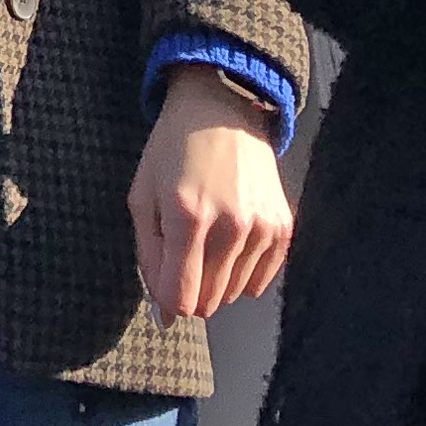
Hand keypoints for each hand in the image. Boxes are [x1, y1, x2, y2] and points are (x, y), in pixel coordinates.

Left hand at [129, 65, 290, 318]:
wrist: (220, 110)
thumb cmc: (172, 151)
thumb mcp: (142, 196)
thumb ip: (149, 257)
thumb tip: (164, 315)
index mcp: (187, 215)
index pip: (183, 297)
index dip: (169, 300)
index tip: (165, 281)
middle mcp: (230, 225)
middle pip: (210, 300)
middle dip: (190, 287)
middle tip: (183, 249)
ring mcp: (261, 227)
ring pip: (235, 294)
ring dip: (215, 278)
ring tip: (206, 237)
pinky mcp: (283, 227)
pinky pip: (261, 282)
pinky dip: (242, 273)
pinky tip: (230, 241)